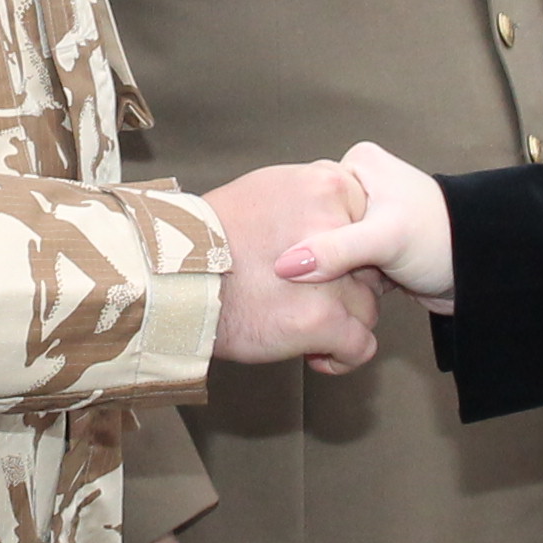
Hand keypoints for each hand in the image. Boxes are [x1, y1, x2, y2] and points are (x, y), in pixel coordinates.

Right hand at [207, 161, 381, 371]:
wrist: (173, 279)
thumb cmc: (206, 239)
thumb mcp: (265, 191)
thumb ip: (307, 201)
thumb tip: (327, 215)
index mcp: (326, 186)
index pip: (367, 223)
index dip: (350, 251)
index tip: (333, 266)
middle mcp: (337, 227)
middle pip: (369, 267)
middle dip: (347, 288)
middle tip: (312, 297)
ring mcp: (333, 278)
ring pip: (367, 308)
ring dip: (342, 322)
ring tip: (305, 325)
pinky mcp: (325, 320)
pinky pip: (360, 346)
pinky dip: (342, 356)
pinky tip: (319, 353)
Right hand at [274, 141, 455, 309]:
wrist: (477, 271)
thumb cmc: (441, 241)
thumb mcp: (384, 240)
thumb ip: (335, 250)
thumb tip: (285, 265)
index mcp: (358, 164)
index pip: (308, 195)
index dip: (297, 229)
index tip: (282, 260)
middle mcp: (359, 185)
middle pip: (314, 222)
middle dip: (310, 254)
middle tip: (300, 282)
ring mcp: (364, 217)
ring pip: (324, 247)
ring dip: (323, 270)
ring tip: (314, 289)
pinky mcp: (369, 246)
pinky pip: (339, 263)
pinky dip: (336, 279)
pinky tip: (332, 293)